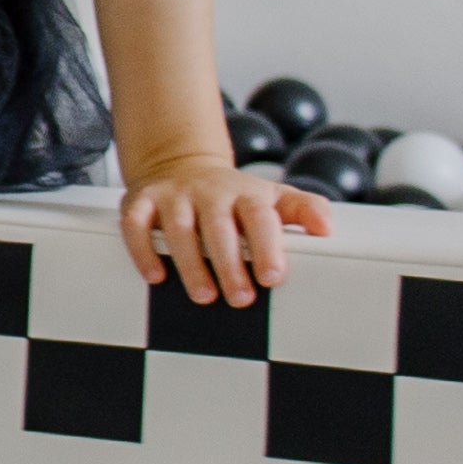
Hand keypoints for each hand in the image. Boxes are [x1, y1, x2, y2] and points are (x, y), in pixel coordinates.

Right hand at [114, 153, 325, 307]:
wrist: (180, 164)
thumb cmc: (234, 197)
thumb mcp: (272, 197)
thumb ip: (303, 209)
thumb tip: (326, 229)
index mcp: (246, 193)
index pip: (259, 217)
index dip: (267, 246)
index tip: (273, 277)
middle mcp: (209, 191)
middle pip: (219, 227)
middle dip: (230, 264)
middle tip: (241, 299)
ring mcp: (174, 195)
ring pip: (178, 228)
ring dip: (190, 264)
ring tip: (203, 296)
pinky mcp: (141, 201)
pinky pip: (136, 224)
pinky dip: (142, 250)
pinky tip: (155, 277)